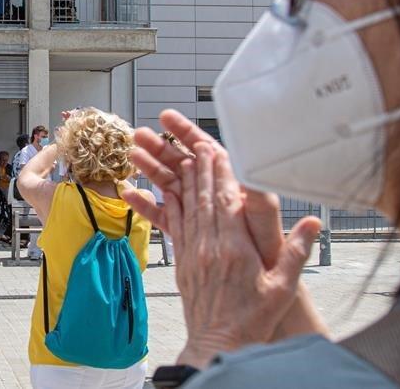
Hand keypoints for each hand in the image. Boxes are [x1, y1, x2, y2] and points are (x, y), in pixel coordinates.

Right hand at [126, 111, 293, 267]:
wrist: (260, 280)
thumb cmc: (269, 250)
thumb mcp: (265, 218)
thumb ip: (255, 193)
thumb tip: (247, 166)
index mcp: (230, 184)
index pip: (206, 150)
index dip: (185, 132)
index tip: (167, 118)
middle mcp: (213, 195)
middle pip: (182, 164)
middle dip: (160, 147)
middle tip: (140, 134)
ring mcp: (199, 213)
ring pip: (170, 185)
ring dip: (150, 170)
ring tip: (132, 156)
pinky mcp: (188, 232)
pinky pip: (165, 215)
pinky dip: (146, 205)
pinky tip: (130, 194)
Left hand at [170, 143, 319, 367]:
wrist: (219, 342)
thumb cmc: (253, 318)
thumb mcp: (283, 286)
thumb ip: (297, 251)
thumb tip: (314, 222)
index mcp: (235, 248)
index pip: (228, 201)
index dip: (224, 173)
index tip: (220, 151)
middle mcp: (210, 245)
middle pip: (205, 197)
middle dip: (203, 168)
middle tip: (199, 144)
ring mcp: (193, 252)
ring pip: (188, 208)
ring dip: (186, 181)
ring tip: (184, 158)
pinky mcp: (182, 261)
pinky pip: (175, 226)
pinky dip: (170, 205)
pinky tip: (167, 191)